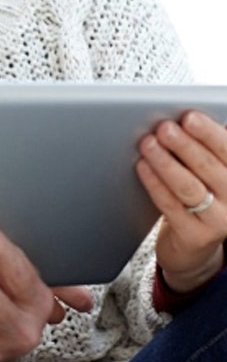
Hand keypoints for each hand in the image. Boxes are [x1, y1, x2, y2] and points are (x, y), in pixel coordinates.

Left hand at [136, 111, 226, 291]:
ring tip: (148, 143)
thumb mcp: (208, 172)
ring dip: (166, 162)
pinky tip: (142, 166)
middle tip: (164, 128)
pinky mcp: (195, 236)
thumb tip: (179, 120)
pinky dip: (155, 183)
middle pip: (209, 167)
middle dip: (184, 144)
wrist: (194, 245)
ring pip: (189, 186)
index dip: (209, 133)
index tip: (189, 116)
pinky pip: (170, 205)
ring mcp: (218, 221)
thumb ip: (202, 149)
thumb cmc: (200, 197)